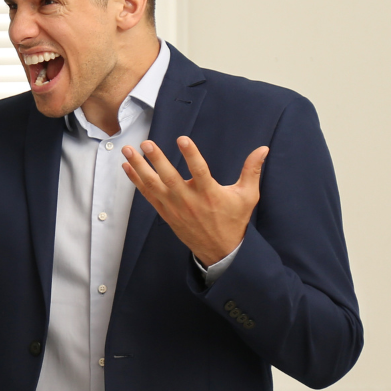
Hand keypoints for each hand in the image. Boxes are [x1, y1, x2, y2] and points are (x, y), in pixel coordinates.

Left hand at [121, 137, 265, 266]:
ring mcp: (175, 207)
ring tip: (128, 151)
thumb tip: (263, 149)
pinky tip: (127, 167)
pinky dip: (137, 181)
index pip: (199, 171)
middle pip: (170, 178)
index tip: (182, 139)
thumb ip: (252, 171)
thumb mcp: (248, 196)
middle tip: (146, 144)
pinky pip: (148, 195)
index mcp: (210, 194)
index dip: (191, 155)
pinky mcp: (166, 213)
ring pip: (154, 186)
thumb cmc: (235, 220)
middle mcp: (189, 201)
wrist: (221, 250)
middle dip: (157, 160)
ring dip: (139, 168)